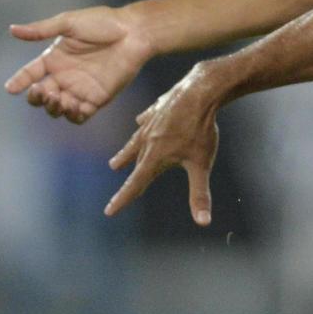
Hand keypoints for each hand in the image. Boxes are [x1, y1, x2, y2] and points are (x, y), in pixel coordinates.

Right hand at [4, 6, 154, 123]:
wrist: (134, 33)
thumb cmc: (103, 23)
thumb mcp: (69, 23)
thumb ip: (41, 30)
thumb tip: (11, 30)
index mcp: (55, 58)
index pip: (30, 73)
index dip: (19, 81)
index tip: (11, 88)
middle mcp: (64, 76)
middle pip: (41, 96)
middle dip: (37, 98)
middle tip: (43, 92)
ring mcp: (79, 89)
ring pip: (57, 109)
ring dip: (53, 108)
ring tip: (59, 98)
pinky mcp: (96, 100)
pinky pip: (79, 116)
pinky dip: (72, 116)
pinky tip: (73, 107)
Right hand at [103, 63, 222, 225]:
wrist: (200, 90)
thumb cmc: (201, 129)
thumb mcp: (201, 164)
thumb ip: (200, 194)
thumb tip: (203, 223)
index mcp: (155, 156)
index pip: (135, 184)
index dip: (122, 200)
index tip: (109, 212)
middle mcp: (147, 141)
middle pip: (135, 164)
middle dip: (127, 178)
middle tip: (120, 191)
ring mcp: (151, 123)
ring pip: (135, 142)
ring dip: (126, 154)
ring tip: (115, 163)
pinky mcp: (158, 108)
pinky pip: (146, 119)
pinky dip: (142, 124)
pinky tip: (140, 122)